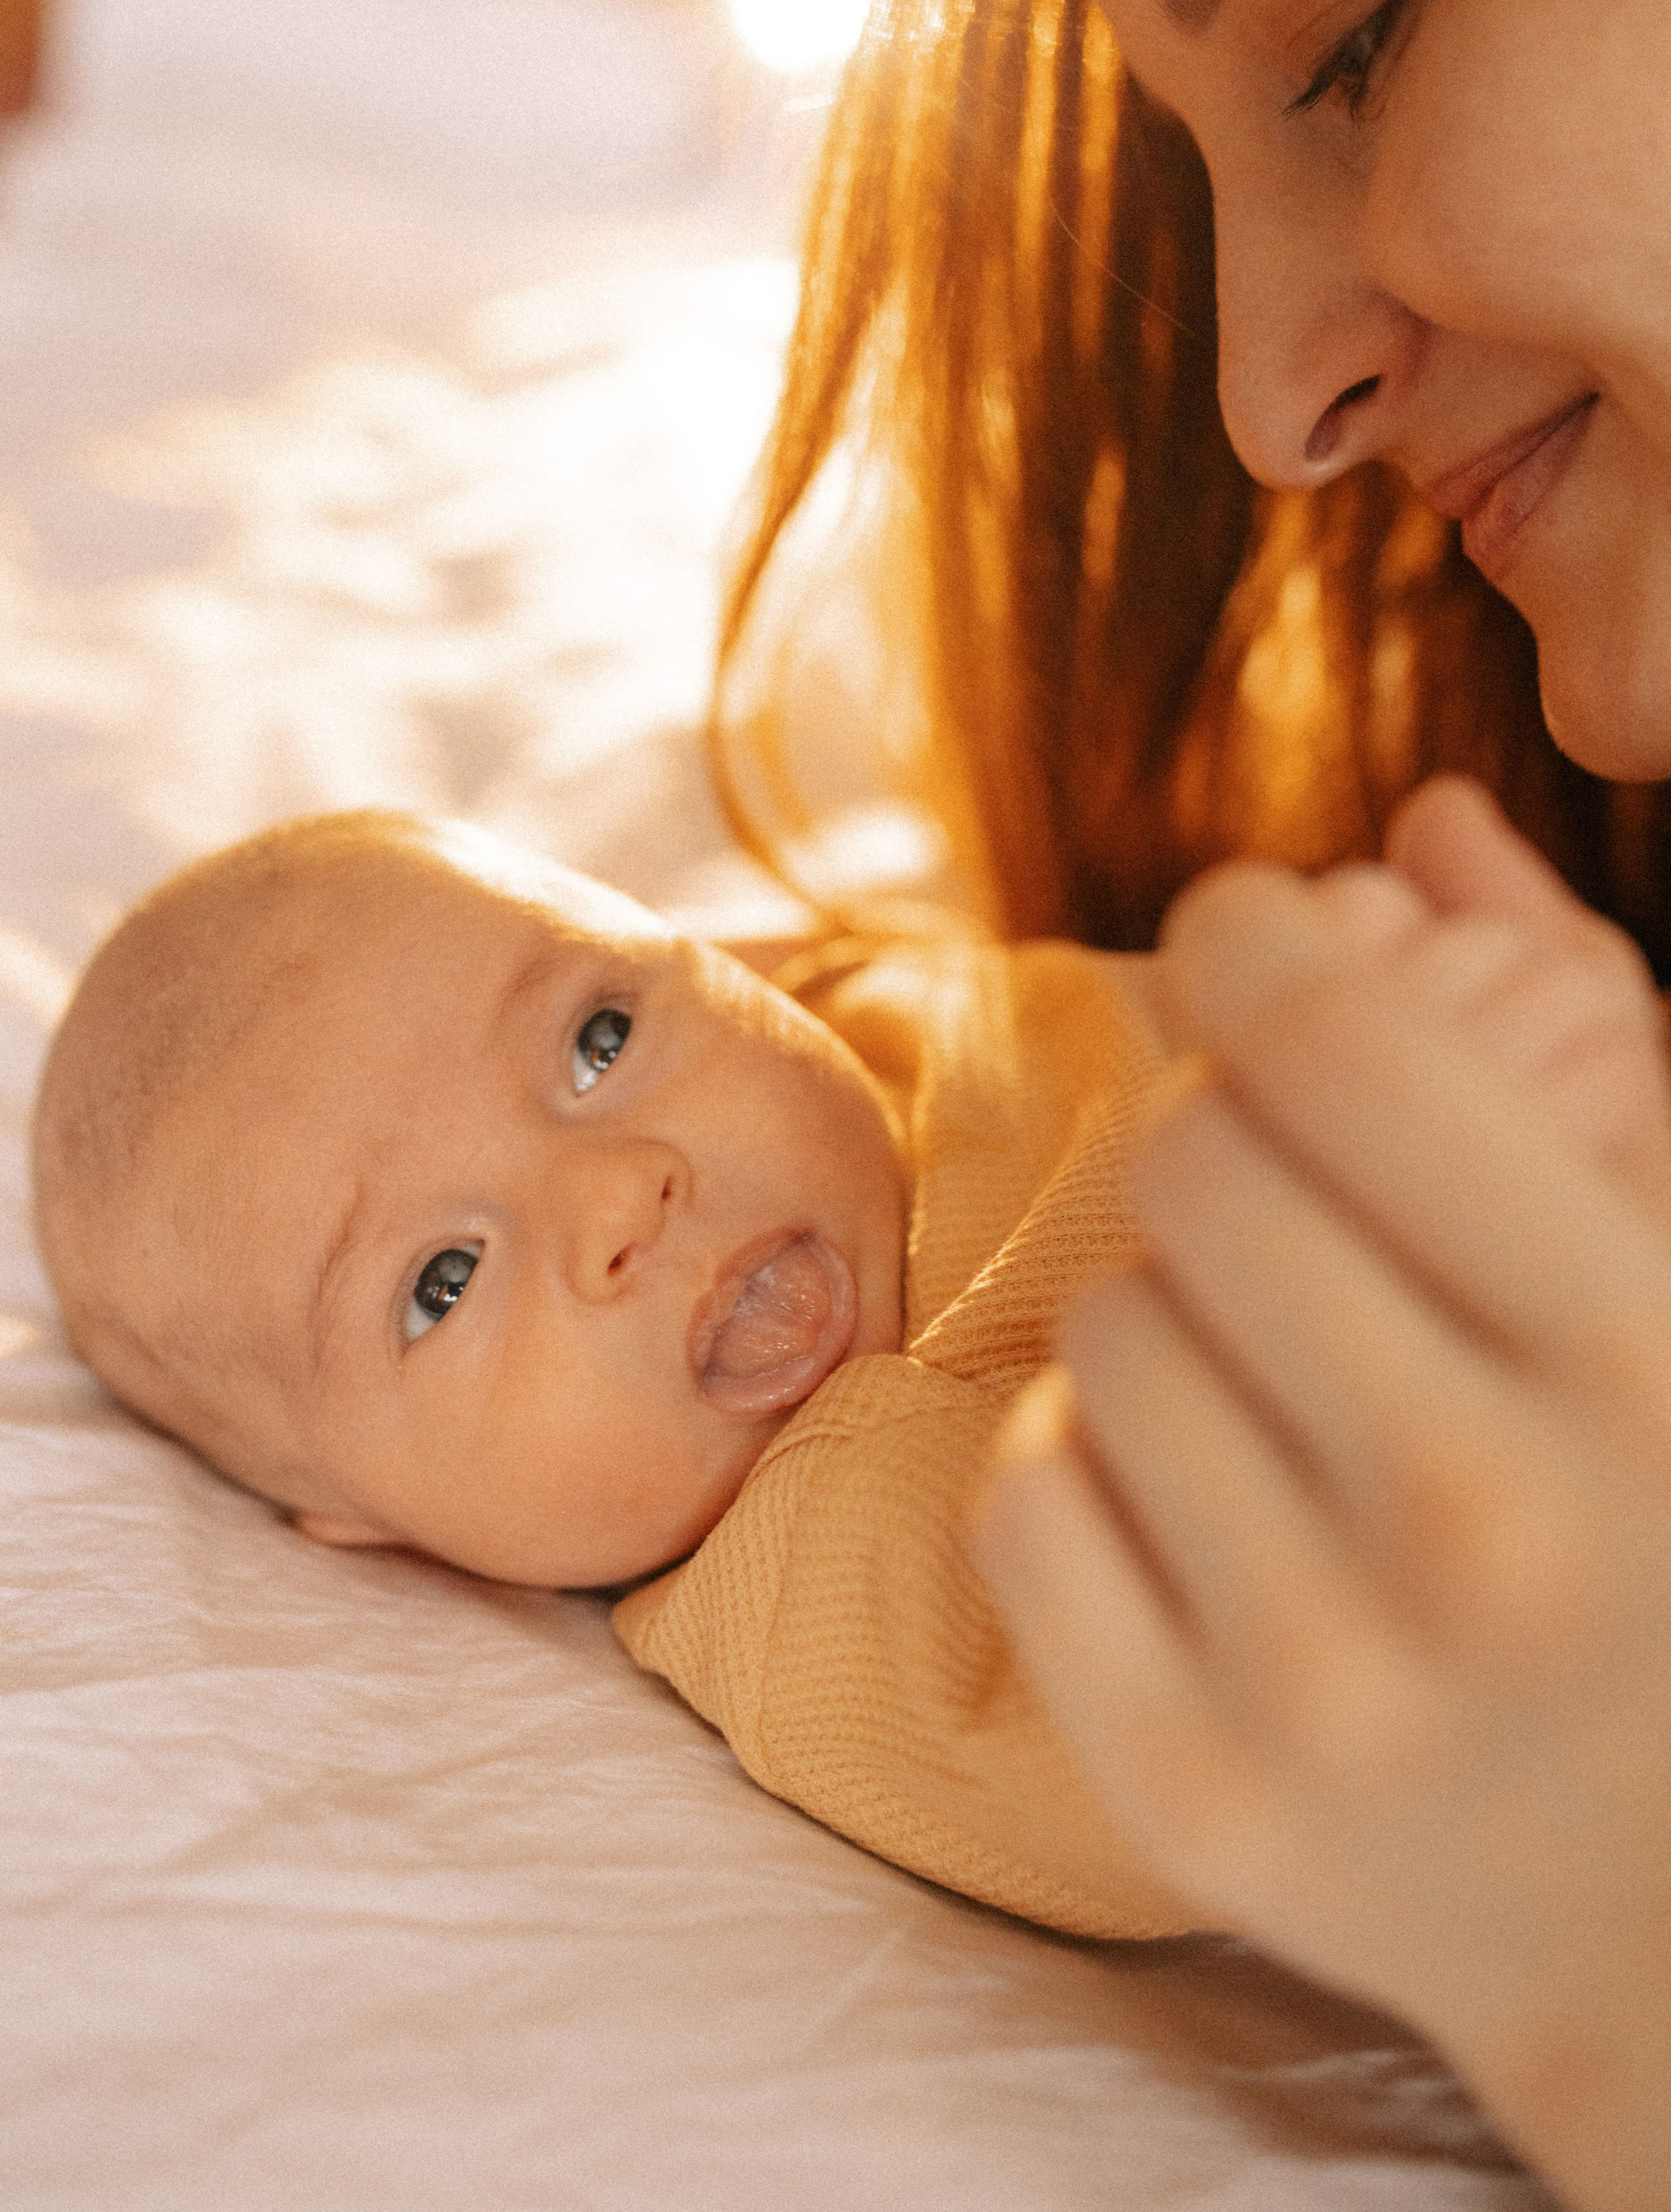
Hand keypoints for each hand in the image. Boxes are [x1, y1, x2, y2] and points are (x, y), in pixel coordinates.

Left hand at [973, 788, 1670, 2211]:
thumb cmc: (1663, 1516)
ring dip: (1173, 1319)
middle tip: (1290, 1203)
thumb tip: (1427, 814)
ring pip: (1102, 1328)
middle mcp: (1483, 1523)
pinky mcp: (1187, 1793)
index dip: (1263, 937)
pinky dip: (1089, 1471)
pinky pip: (1024, 1498)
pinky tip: (1209, 1512)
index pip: (1343, 1042)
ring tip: (1291, 1395)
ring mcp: (1325, 1681)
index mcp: (1634, 1356)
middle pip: (1195, 1166)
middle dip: (1229, 1141)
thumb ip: (1582, 1016)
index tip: (1248, 929)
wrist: (1658, 1902)